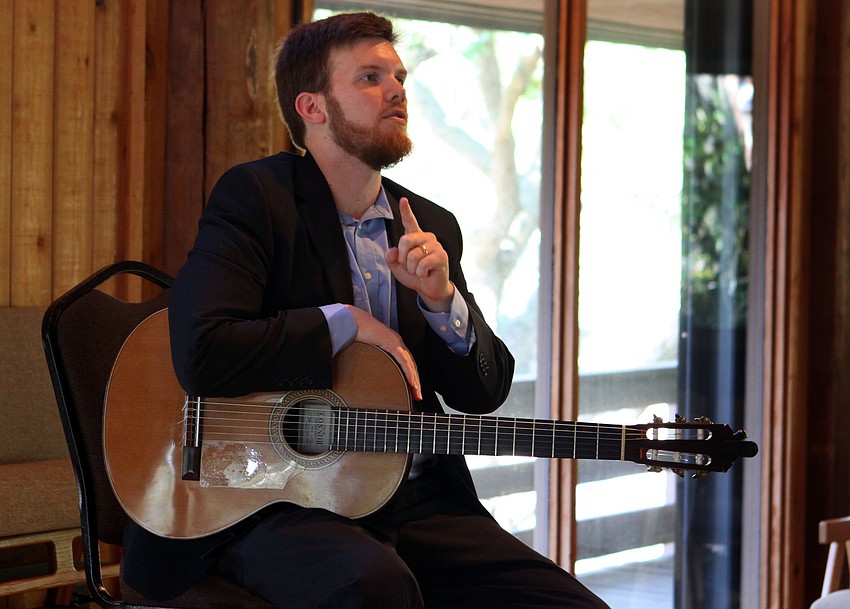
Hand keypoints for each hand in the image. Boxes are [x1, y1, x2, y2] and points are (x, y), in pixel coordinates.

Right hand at [345, 305, 421, 400]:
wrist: (353, 320)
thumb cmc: (356, 332)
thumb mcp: (366, 349)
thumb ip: (370, 358)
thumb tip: (365, 371)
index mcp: (392, 344)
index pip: (405, 363)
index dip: (410, 376)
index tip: (411, 390)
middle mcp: (397, 343)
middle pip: (411, 365)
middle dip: (415, 382)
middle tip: (417, 396)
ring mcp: (396, 342)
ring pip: (410, 365)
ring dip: (415, 380)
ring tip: (416, 393)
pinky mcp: (392, 343)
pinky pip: (404, 361)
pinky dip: (409, 373)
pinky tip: (412, 382)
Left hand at [386, 197, 453, 312]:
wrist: (428, 289)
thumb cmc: (414, 275)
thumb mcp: (397, 267)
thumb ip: (391, 258)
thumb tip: (393, 251)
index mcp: (415, 237)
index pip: (409, 222)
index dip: (406, 211)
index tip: (403, 200)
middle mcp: (426, 237)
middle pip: (405, 240)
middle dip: (403, 258)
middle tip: (409, 266)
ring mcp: (435, 245)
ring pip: (413, 255)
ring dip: (412, 268)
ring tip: (419, 270)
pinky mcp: (442, 256)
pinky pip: (423, 263)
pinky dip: (420, 272)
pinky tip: (426, 273)